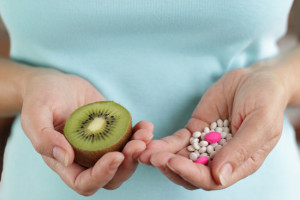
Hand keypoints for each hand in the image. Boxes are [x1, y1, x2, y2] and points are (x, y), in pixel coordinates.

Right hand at [20, 69, 152, 194]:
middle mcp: (85, 158)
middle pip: (111, 177)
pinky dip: (140, 135)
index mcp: (64, 162)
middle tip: (138, 145)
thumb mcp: (35, 113)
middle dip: (127, 164)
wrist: (57, 83)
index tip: (116, 156)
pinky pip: (130, 140)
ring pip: (125, 160)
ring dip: (138, 151)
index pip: (84, 182)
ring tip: (145, 133)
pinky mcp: (113, 131)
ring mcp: (101, 146)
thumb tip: (66, 159)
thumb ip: (44, 138)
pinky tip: (146, 125)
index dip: (102, 175)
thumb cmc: (41, 97)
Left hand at [139, 63, 288, 189]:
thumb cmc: (265, 101)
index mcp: (239, 163)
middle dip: (170, 168)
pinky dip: (163, 144)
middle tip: (152, 157)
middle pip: (191, 173)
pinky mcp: (195, 131)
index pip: (212, 179)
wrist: (255, 79)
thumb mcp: (260, 123)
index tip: (174, 162)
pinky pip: (177, 141)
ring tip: (142, 152)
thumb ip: (241, 150)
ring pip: (180, 159)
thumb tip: (219, 177)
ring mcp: (205, 145)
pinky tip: (149, 142)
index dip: (191, 174)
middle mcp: (220, 159)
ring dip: (161, 158)